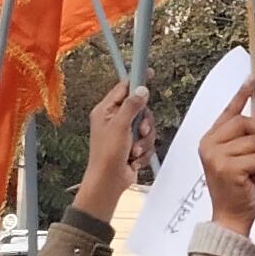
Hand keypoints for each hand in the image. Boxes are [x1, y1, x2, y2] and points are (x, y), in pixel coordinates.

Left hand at [74, 82, 152, 218]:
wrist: (109, 182)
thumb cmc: (107, 155)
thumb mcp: (120, 125)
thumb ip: (132, 106)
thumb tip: (141, 90)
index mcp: (105, 111)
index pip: (123, 88)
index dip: (137, 81)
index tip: (149, 73)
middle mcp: (114, 120)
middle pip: (140, 109)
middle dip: (144, 123)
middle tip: (139, 132)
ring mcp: (123, 134)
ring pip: (146, 128)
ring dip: (144, 141)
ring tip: (134, 150)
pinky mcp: (131, 147)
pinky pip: (146, 142)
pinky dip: (143, 152)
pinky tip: (133, 159)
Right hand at [201, 96, 254, 232]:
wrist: (231, 217)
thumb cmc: (239, 188)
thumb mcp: (243, 159)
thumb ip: (248, 138)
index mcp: (210, 140)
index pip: (228, 112)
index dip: (241, 95)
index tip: (251, 79)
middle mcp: (209, 145)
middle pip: (244, 122)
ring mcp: (215, 156)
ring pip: (254, 142)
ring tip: (254, 174)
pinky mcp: (226, 168)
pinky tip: (252, 182)